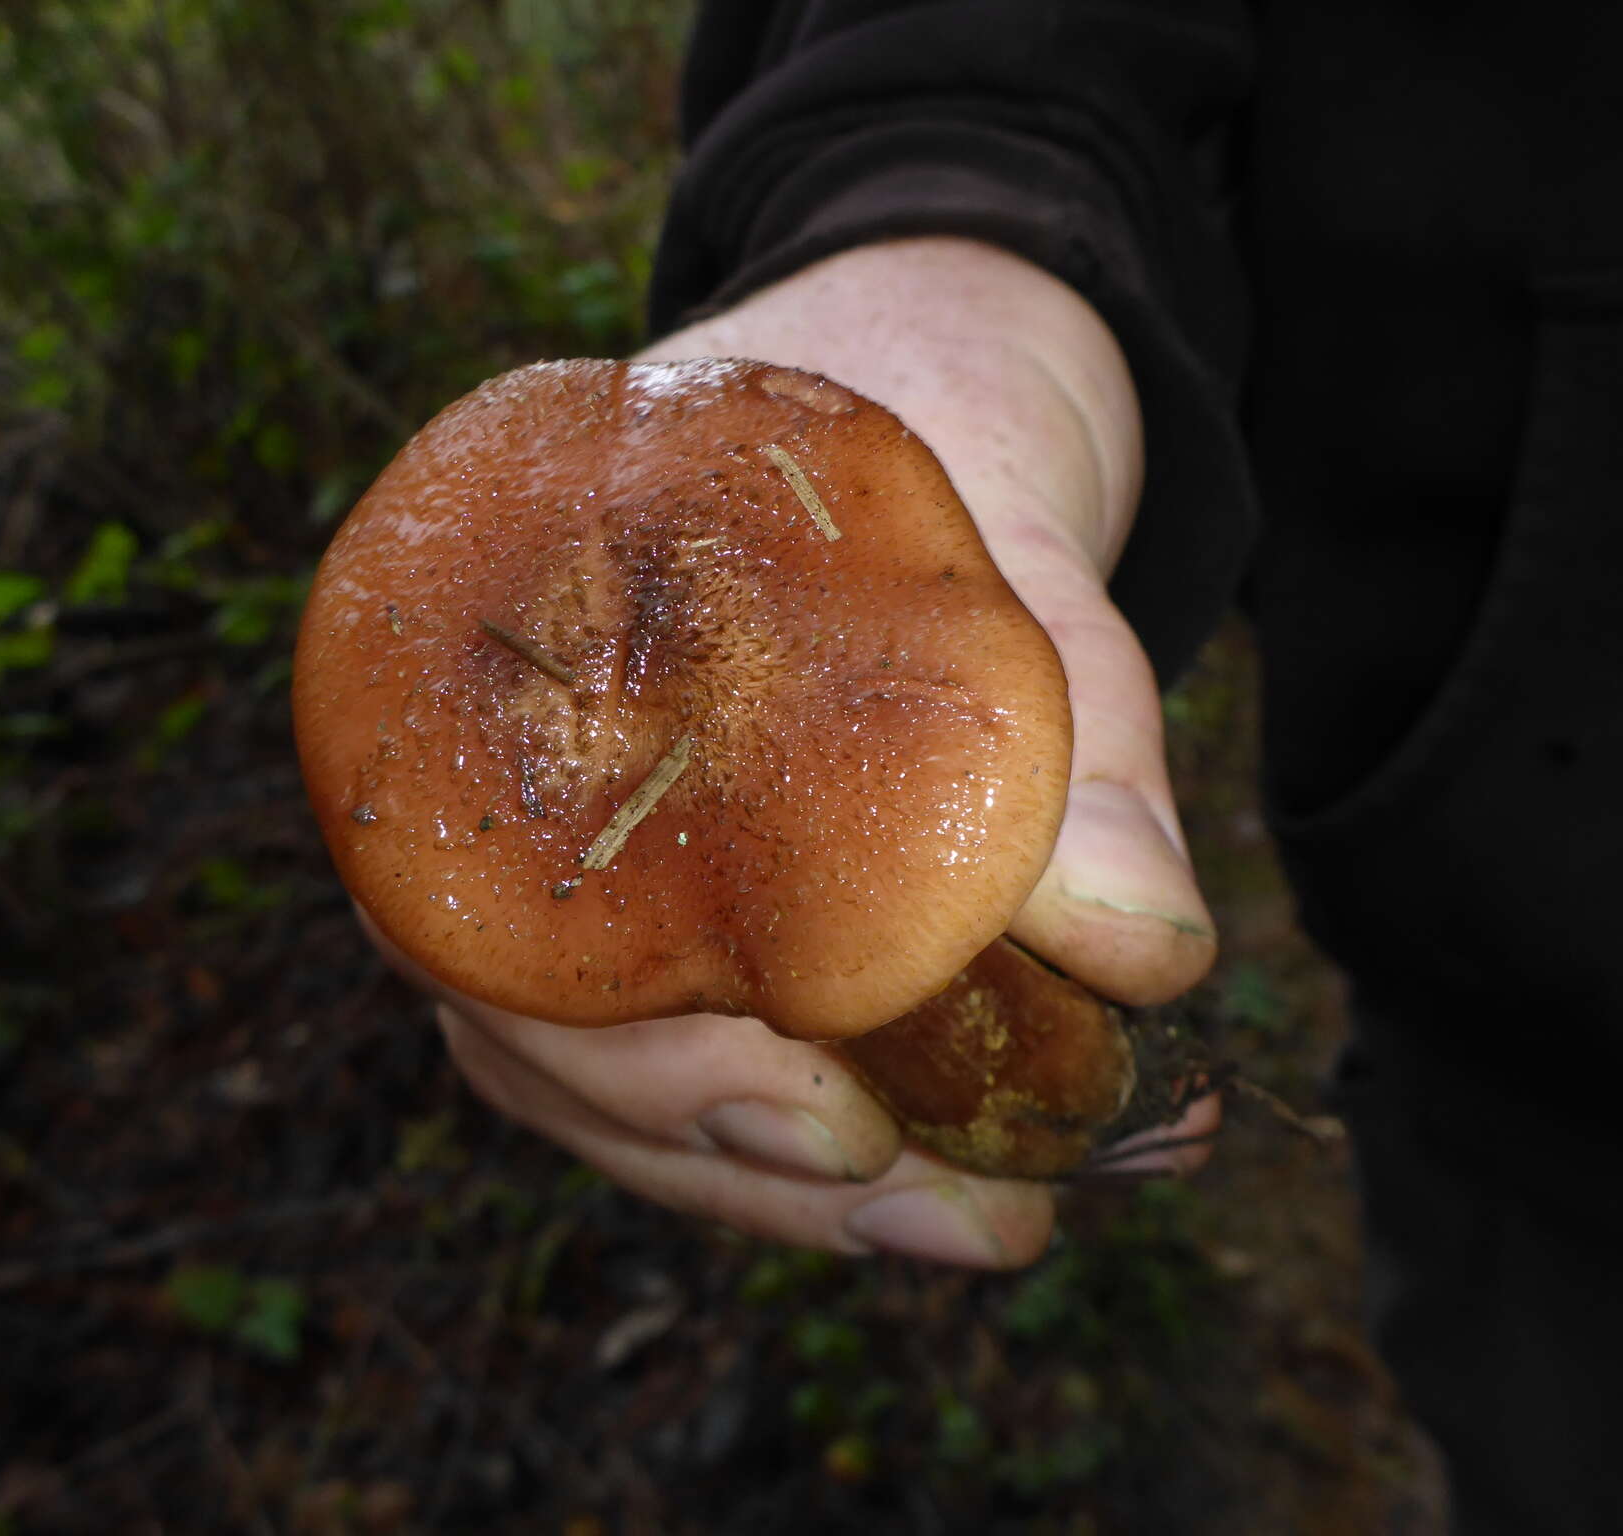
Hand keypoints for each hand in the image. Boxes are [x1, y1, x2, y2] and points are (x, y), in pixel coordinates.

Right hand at [412, 239, 1218, 1267]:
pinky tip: (953, 1171)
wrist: (941, 322)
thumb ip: (1064, 722)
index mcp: (503, 671)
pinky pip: (713, 1025)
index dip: (625, 1061)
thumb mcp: (1009, 519)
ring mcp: (604, 835)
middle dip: (734, 1158)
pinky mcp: (708, 876)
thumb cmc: (931, 385)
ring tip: (977, 1228)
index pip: (481, 924)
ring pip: (625, 1065)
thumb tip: (1141, 957)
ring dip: (785, 1179)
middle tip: (933, 1214)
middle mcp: (516, 778)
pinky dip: (821, 1118)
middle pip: (552, 1040)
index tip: (806, 1125)